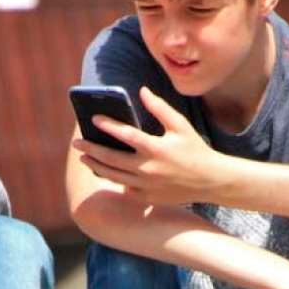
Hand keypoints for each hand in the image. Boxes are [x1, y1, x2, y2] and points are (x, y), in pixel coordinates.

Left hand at [72, 86, 226, 205]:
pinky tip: (104, 172)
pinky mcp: (148, 198)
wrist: (211, 181)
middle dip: (91, 149)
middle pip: (111, 159)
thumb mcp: (180, 126)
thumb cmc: (195, 150)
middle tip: (77, 143)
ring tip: (85, 158)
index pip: (126, 135)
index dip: (108, 126)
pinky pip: (124, 188)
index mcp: (157, 148)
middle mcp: (149, 169)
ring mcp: (147, 186)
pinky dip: (113, 180)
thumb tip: (142, 91)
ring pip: (113, 176)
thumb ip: (160, 108)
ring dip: (96, 166)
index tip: (93, 119)